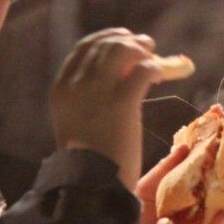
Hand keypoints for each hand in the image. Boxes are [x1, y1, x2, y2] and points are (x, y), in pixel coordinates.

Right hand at [51, 28, 163, 190]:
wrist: (90, 185)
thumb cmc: (90, 159)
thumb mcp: (77, 121)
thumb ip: (88, 96)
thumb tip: (120, 74)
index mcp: (61, 88)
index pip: (84, 47)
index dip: (107, 38)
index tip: (125, 39)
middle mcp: (75, 85)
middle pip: (106, 44)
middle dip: (129, 41)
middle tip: (147, 46)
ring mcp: (96, 91)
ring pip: (123, 49)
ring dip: (142, 50)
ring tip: (155, 59)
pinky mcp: (121, 101)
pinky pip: (143, 70)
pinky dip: (156, 68)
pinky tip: (162, 76)